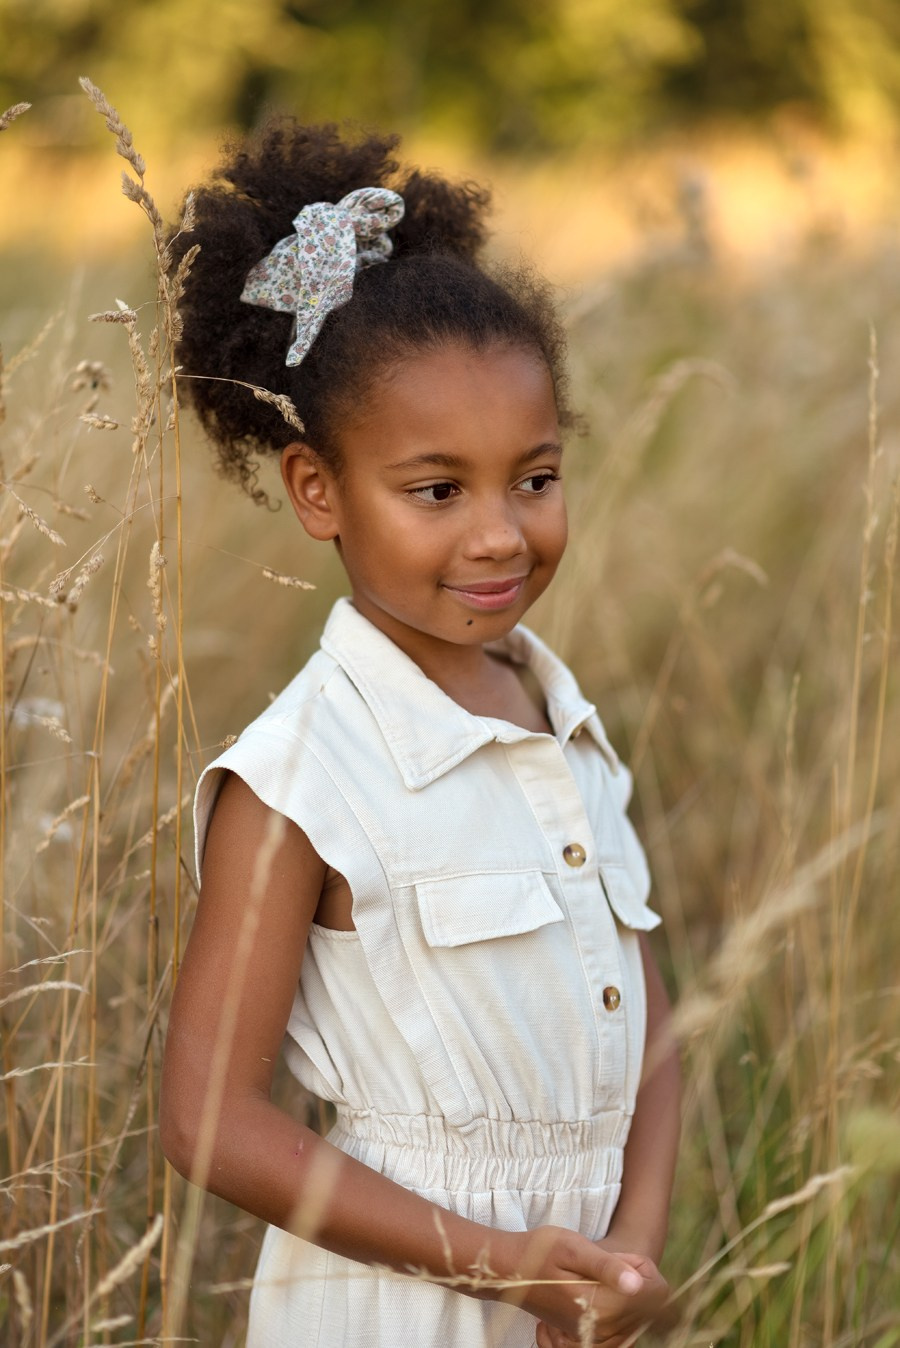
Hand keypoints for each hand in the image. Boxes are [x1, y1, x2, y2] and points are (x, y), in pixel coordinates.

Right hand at [489, 1226, 661, 1342]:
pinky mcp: (591, 1339)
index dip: (643, 1266)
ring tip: (599, 1275)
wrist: (510, 1272)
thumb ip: (608, 1266)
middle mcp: (603, 1329)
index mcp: (602, 1306)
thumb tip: (638, 1285)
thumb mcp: (574, 1248)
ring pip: (640, 1316)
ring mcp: (597, 1338)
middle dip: (637, 1279)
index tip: (618, 1257)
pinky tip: (602, 1291)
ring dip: (630, 1294)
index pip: (655, 1291)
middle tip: (605, 1262)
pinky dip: (622, 1308)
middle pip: (651, 1305)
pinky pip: (626, 1327)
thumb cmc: (541, 1252)